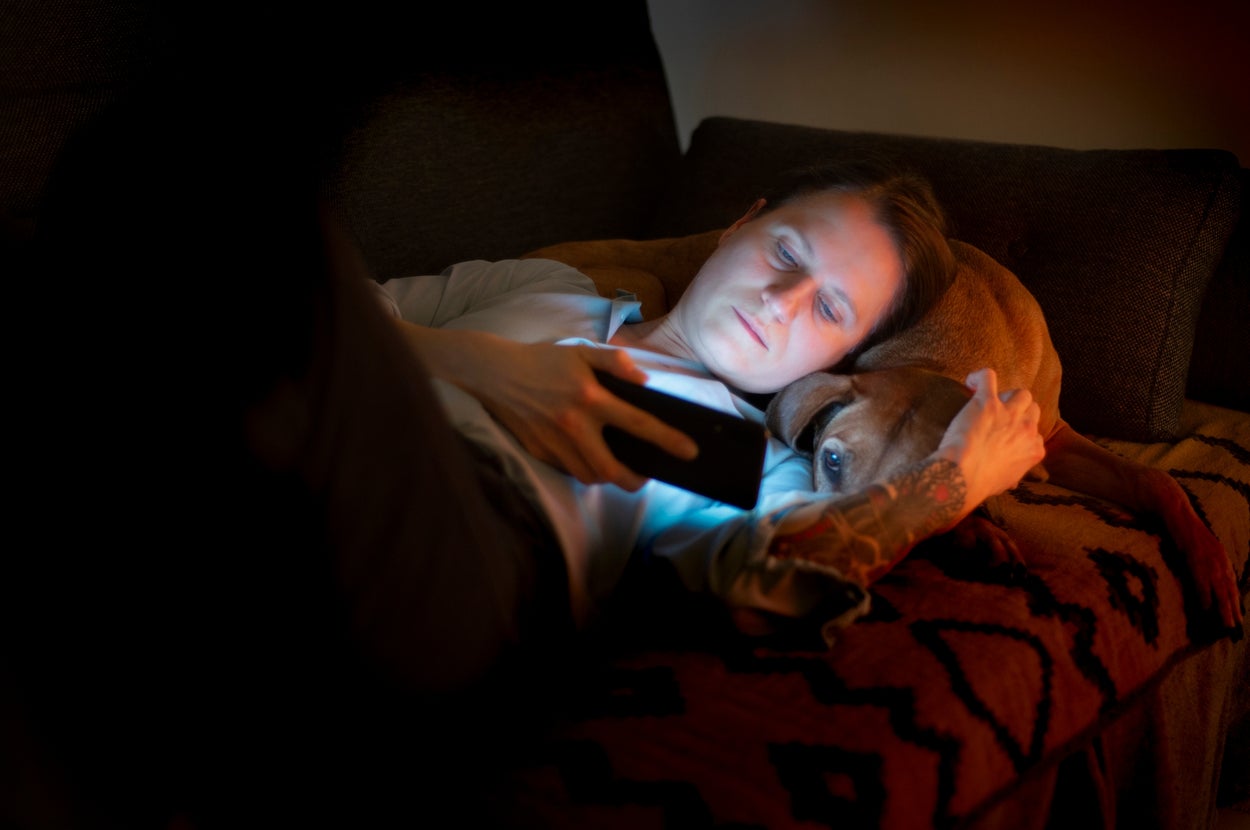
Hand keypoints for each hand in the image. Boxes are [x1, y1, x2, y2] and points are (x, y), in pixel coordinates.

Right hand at [400, 321, 698, 488]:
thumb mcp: (581, 351)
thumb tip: (644, 382)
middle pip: (611, 469)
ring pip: (589, 475)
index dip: (667, 440)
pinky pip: (567, 469)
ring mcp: (553, 442)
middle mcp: (573, 424)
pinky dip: (582, 469)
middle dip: (633, 480)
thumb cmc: (543, 360)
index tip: (689, 452)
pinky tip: (588, 458)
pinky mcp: (538, 451)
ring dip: (608, 477)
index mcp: (590, 397)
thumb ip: (615, 362)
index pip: (638, 423)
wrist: (493, 372)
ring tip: (617, 468)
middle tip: (644, 477)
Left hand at [935, 368, 1044, 524]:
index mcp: (1034, 450)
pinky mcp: (988, 403)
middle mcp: (1027, 429)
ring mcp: (1010, 414)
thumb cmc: (980, 484)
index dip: (1020, 431)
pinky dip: (979, 377)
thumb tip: (1011, 481)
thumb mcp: (1005, 483)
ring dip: (1005, 395)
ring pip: (1019, 392)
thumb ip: (1013, 475)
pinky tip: (970, 382)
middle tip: (997, 417)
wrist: (963, 477)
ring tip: (988, 402)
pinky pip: (988, 376)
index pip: (1036, 432)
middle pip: (1032, 408)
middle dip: (1018, 410)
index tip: (1006, 434)